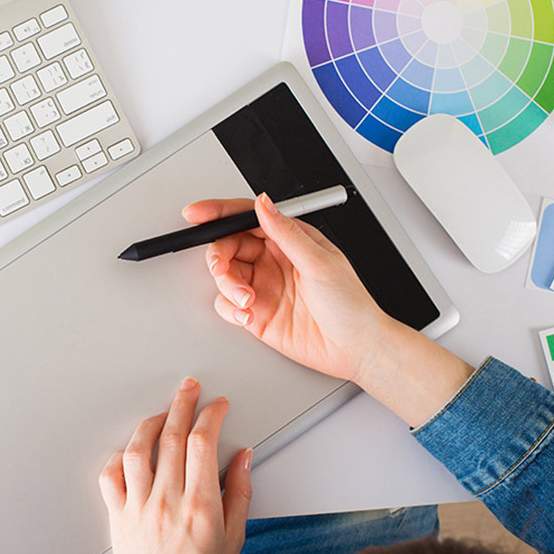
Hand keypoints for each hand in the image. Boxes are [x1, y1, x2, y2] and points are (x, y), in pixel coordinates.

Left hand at [99, 378, 251, 553]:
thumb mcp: (234, 536)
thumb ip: (240, 492)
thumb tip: (243, 457)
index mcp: (199, 505)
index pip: (202, 442)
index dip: (211, 415)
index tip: (217, 405)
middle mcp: (167, 502)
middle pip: (171, 437)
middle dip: (182, 404)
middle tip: (189, 389)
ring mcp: (138, 508)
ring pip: (138, 450)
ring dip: (151, 424)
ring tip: (163, 413)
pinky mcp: (118, 516)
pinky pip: (111, 476)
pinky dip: (119, 457)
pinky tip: (132, 450)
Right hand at [182, 193, 396, 382]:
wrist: (355, 348)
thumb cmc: (350, 304)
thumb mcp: (319, 262)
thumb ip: (286, 233)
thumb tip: (263, 204)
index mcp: (289, 239)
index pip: (247, 217)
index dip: (219, 213)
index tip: (198, 215)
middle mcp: (273, 260)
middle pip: (229, 245)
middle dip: (219, 256)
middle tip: (221, 268)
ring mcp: (263, 286)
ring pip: (225, 274)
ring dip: (227, 285)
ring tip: (245, 299)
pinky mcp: (256, 313)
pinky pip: (227, 304)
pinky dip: (229, 308)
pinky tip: (246, 314)